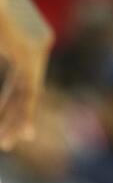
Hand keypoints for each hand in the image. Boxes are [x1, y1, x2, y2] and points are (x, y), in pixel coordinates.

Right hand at [0, 0, 51, 149]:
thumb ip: (2, 47)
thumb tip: (4, 49)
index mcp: (28, 39)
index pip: (24, 79)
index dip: (16, 104)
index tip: (14, 127)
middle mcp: (39, 43)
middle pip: (28, 88)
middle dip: (18, 117)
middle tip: (12, 142)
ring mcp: (37, 47)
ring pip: (30, 93)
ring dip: (16, 119)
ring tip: (7, 142)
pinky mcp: (29, 51)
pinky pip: (28, 89)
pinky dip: (19, 111)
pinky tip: (10, 130)